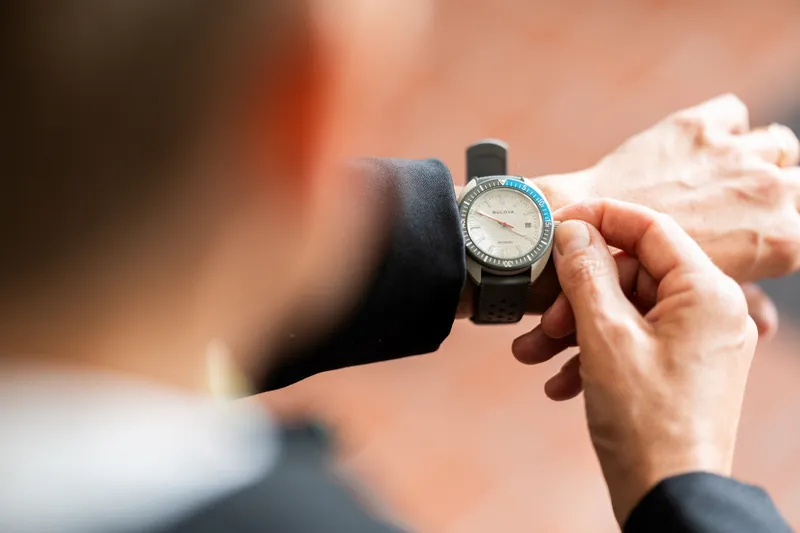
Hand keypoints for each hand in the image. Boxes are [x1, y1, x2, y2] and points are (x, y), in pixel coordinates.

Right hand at [515, 200, 757, 524]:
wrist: (668, 497)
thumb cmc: (647, 421)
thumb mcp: (604, 335)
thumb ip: (586, 273)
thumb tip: (573, 231)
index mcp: (706, 292)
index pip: (650, 228)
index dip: (599, 219)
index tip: (557, 222)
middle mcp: (709, 312)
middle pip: (630, 275)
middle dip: (575, 295)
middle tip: (541, 318)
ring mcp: (695, 343)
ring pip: (623, 312)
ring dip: (573, 330)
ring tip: (532, 354)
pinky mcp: (678, 369)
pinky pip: (630, 343)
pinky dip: (591, 356)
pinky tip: (559, 383)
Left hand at [538, 94, 799, 281]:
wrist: (582, 235)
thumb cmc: (635, 281)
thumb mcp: (700, 299)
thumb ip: (745, 302)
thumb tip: (767, 323)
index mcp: (785, 241)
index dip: (785, 223)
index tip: (769, 223)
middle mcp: (772, 192)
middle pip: (798, 180)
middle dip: (781, 188)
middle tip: (750, 198)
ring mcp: (738, 155)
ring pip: (777, 143)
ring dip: (758, 156)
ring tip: (731, 172)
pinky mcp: (701, 127)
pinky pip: (732, 114)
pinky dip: (723, 126)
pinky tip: (702, 145)